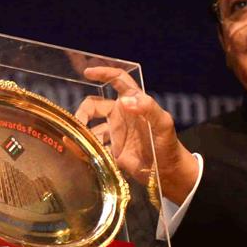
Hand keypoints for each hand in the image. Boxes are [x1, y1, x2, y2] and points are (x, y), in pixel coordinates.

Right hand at [74, 66, 197, 202]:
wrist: (167, 172)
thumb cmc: (169, 145)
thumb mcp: (163, 124)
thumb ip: (148, 109)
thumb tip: (125, 101)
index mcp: (134, 103)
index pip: (118, 80)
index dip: (104, 73)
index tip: (88, 73)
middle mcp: (121, 115)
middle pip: (95, 105)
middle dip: (83, 111)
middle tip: (78, 123)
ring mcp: (115, 133)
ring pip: (91, 127)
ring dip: (82, 132)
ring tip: (77, 141)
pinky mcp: (111, 150)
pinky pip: (93, 146)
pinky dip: (84, 148)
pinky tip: (79, 152)